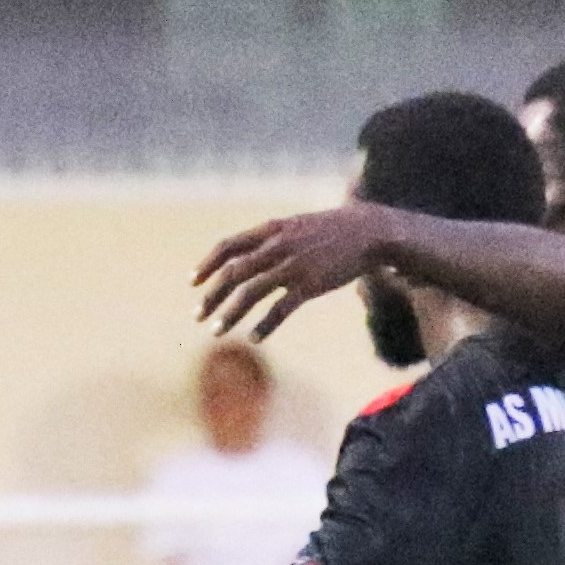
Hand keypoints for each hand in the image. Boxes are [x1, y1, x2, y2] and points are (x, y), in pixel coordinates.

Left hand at [194, 202, 401, 341]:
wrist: (371, 231)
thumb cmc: (332, 230)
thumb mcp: (297, 225)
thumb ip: (271, 239)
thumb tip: (244, 255)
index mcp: (272, 230)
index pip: (228, 246)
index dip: (207, 264)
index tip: (192, 282)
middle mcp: (278, 246)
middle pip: (233, 273)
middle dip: (211, 296)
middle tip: (198, 315)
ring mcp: (294, 266)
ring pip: (250, 293)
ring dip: (229, 315)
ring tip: (216, 331)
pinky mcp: (311, 285)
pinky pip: (280, 309)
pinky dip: (264, 325)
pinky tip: (254, 338)